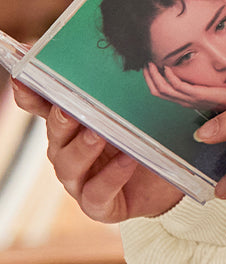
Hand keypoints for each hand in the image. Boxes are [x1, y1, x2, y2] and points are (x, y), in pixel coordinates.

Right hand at [11, 78, 182, 222]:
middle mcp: (67, 153)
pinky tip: (127, 160)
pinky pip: (98, 192)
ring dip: (83, 148)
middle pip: (55, 135)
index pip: (41, 107)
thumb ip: (111, 92)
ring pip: (69, 165)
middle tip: (70, 109)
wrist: (164, 186)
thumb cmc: (142, 142)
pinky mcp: (98, 205)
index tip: (23, 79)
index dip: (30, 94)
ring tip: (99, 133)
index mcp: (69, 127)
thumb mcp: (129, 113)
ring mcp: (80, 182)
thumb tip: (105, 58)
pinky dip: (112, 176)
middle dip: (61, 121)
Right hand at [143, 61, 225, 112]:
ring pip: (163, 89)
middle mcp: (186, 99)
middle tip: (144, 59)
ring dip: (154, 75)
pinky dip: (169, 77)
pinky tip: (166, 66)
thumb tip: (194, 52)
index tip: (148, 61)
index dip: (151, 77)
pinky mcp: (200, 96)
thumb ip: (203, 70)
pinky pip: (179, 88)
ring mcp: (192, 99)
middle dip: (148, 74)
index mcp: (188, 96)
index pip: (161, 89)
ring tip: (150, 60)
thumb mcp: (213, 79)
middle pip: (158, 90)